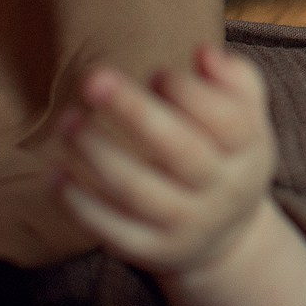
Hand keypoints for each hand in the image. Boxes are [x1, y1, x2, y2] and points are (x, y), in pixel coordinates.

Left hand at [54, 45, 275, 277]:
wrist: (226, 238)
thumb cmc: (224, 155)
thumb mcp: (247, 118)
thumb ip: (234, 79)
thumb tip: (203, 54)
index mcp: (249, 151)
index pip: (226, 120)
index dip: (188, 92)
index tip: (155, 73)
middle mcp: (223, 191)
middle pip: (181, 151)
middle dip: (134, 111)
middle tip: (93, 79)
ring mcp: (188, 225)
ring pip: (139, 190)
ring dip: (97, 153)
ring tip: (68, 121)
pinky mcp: (153, 251)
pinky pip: (112, 230)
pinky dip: (80, 203)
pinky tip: (56, 173)